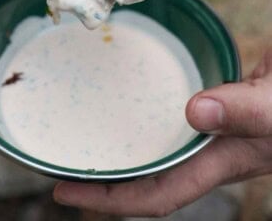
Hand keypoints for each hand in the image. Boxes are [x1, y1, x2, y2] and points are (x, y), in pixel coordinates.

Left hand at [53, 47, 271, 216]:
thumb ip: (241, 111)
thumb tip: (192, 113)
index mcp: (219, 162)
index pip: (156, 196)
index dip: (108, 200)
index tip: (62, 193)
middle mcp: (209, 151)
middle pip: (148, 177)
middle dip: (105, 181)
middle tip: (61, 168)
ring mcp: (212, 130)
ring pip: (158, 149)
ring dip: (124, 149)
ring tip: (88, 140)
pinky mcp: (215, 104)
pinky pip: (171, 119)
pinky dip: (147, 117)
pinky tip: (135, 102)